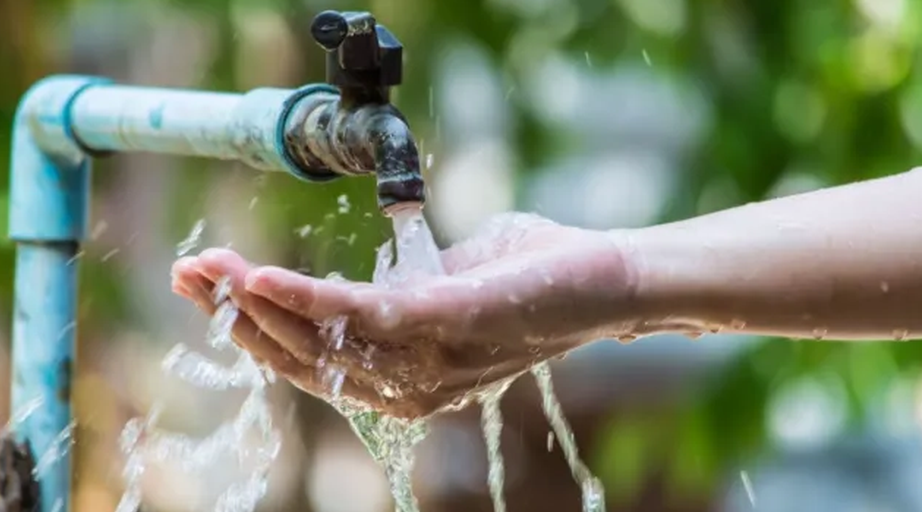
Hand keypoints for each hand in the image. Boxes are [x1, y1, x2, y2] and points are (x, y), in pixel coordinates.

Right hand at [171, 213, 639, 418]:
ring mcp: (428, 362)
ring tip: (210, 269)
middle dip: (237, 316)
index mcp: (406, 377)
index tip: (208, 287)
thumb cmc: (528, 278)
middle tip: (188, 273)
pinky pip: (364, 316)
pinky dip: (306, 298)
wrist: (606, 276)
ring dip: (257, 302)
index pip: (312, 365)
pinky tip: (261, 276)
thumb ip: (399, 294)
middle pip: (303, 359)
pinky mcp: (448, 324)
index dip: (253, 330)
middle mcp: (410, 386)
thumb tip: (363, 284)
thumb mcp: (447, 288)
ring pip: (322, 341)